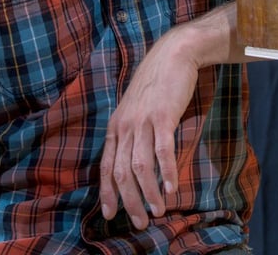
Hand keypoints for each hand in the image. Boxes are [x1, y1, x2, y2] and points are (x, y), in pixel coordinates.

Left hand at [99, 25, 198, 229]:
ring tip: (158, 211)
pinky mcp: (163, 116)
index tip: (110, 214)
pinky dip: (166, 172)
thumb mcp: (134, 108)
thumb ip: (131, 131)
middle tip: (141, 221)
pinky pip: (162, 150)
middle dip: (129, 200)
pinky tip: (171, 188)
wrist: (172, 55)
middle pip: (121, 171)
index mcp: (116, 125)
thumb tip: (131, 161)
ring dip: (149, 192)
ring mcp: (143, 120)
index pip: (105, 165)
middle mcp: (125, 125)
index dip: (107, 192)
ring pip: (140, 165)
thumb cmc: (155, 84)